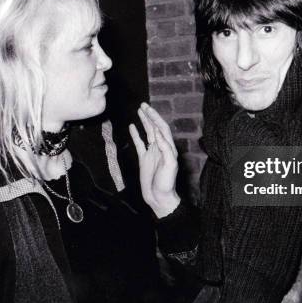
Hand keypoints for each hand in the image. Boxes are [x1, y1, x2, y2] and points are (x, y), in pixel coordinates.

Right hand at [129, 103, 180, 217]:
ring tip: (139, 111)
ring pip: (147, 133)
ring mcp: (152, 152)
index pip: (162, 129)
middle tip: (143, 105)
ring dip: (144, 122)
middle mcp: (161, 148)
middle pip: (155, 127)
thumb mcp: (169, 166)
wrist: (159, 197)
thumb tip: (157, 134)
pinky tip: (131, 127)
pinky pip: (139, 143)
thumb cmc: (166, 183)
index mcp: (168, 148)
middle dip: (150, 116)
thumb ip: (165, 150)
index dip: (156, 119)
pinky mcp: (144, 159)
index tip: (148, 110)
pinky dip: (135, 135)